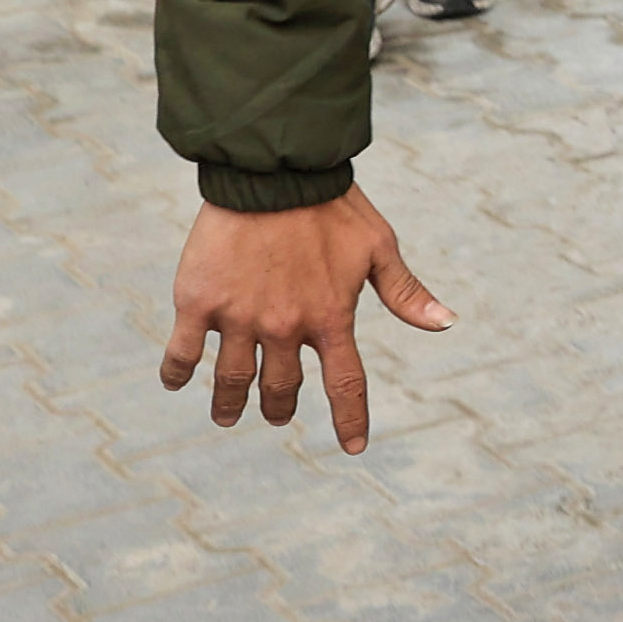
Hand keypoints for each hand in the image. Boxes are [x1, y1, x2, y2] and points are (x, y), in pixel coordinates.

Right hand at [161, 190, 450, 454]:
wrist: (273, 173)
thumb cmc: (333, 208)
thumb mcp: (379, 248)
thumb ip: (406, 293)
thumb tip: (447, 323)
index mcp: (331, 318)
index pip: (346, 385)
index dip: (351, 420)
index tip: (353, 448)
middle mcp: (285, 326)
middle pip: (282, 389)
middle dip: (279, 408)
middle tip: (274, 414)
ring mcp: (239, 317)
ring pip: (233, 381)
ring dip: (230, 405)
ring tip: (227, 416)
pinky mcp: (199, 301)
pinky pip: (183, 351)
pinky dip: (177, 372)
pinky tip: (175, 383)